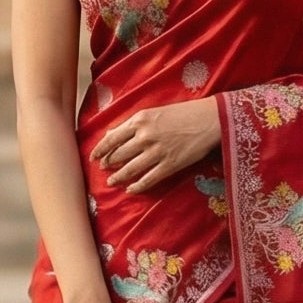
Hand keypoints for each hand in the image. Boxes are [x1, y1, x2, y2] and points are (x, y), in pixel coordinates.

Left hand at [95, 98, 221, 193]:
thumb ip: (133, 124)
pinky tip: (131, 190)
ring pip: (130, 169)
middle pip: (119, 155)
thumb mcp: (154, 112)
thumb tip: (111, 134)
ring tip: (112, 182)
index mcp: (139, 120)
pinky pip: (148, 179)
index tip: (94, 157)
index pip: (112, 138)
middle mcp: (145, 136)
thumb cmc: (183, 113)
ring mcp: (157, 152)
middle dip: (109, 164)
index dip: (100, 150)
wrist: (209, 120)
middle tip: (103, 169)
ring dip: (119, 177)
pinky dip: (137, 186)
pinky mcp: (169, 165)